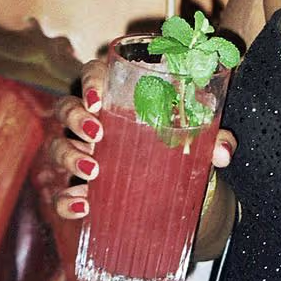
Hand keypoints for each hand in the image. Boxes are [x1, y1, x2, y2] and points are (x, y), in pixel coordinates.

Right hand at [48, 60, 235, 219]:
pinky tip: (83, 207)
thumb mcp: (199, 136)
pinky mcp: (81, 186)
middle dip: (74, 118)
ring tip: (94, 170)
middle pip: (66, 107)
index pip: (93, 73)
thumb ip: (214, 138)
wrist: (177, 186)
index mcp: (119, 94)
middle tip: (97, 134)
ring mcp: (82, 152)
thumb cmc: (181, 143)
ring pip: (57, 145)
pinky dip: (66, 201)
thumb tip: (223, 153)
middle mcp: (94, 119)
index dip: (89, 82)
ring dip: (68, 156)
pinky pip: (62, 192)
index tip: (99, 99)